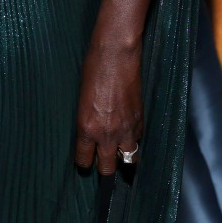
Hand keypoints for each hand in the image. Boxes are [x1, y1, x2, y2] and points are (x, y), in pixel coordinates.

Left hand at [73, 43, 142, 175]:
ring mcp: (125, 129)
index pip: (84, 160)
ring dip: (124, 157)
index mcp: (86, 128)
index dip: (84, 162)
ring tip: (120, 152)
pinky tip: (129, 132)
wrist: (116, 54)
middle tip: (103, 162)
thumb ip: (87, 120)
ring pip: (128, 159)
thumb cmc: (93, 69)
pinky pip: (137, 140)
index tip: (86, 160)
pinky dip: (133, 139)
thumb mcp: (82, 98)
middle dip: (104, 168)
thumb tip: (91, 133)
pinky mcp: (140, 120)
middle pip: (107, 168)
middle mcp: (106, 134)